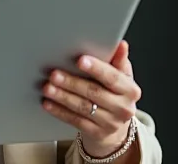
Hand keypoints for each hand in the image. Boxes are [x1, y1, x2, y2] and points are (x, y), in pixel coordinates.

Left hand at [41, 40, 140, 156]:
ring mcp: (110, 123)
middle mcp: (123, 108)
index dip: (96, 68)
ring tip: (47, 87)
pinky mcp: (97, 133)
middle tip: (54, 74)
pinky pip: (75, 121)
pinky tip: (48, 103)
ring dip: (62, 97)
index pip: (113, 77)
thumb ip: (118, 60)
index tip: (80, 60)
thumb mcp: (121, 76)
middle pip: (95, 93)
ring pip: (83, 107)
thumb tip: (121, 44)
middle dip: (72, 82)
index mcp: (130, 90)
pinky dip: (60, 111)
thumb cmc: (115, 93)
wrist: (115, 123)